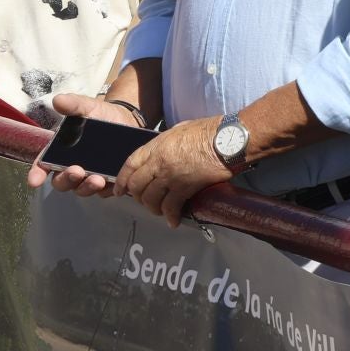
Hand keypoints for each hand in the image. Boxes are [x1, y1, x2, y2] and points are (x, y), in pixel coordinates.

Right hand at [25, 92, 142, 197]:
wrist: (128, 119)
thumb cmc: (101, 115)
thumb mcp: (88, 107)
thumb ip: (73, 104)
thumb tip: (58, 99)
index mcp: (61, 152)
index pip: (43, 165)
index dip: (36, 174)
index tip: (34, 180)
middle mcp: (72, 167)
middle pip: (62, 182)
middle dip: (66, 180)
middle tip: (76, 171)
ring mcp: (90, 176)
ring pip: (82, 189)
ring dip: (87, 187)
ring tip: (97, 179)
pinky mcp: (109, 180)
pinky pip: (106, 191)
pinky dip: (108, 189)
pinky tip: (113, 182)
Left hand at [116, 114, 232, 226]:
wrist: (229, 140)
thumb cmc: (209, 130)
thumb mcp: (180, 129)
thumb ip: (165, 143)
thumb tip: (162, 152)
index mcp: (156, 146)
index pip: (130, 165)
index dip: (122, 180)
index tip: (120, 190)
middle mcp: (159, 162)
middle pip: (137, 186)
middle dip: (138, 196)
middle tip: (144, 200)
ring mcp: (171, 176)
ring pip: (151, 199)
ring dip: (153, 208)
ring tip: (160, 211)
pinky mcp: (185, 187)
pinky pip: (171, 206)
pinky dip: (171, 216)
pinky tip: (174, 221)